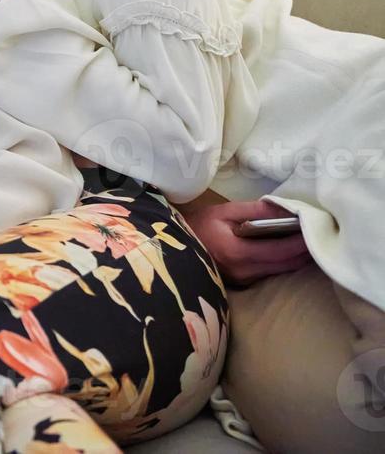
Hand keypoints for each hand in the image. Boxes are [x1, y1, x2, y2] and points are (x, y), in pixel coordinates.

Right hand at [180, 199, 310, 285]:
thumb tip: (287, 210)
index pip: (281, 250)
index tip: (318, 227)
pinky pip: (272, 273)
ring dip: (298, 257)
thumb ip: (256, 211)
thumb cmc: (197, 226)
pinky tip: (292, 250)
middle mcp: (243, 272)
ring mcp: (244, 281)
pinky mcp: (244, 285)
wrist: (173, 247)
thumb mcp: (224, 211)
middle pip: (287, 264)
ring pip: (282, 271)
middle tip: (321, 233)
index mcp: (237, 252)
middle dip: (307, 250)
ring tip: (310, 240)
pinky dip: (285, 262)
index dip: (302, 241)